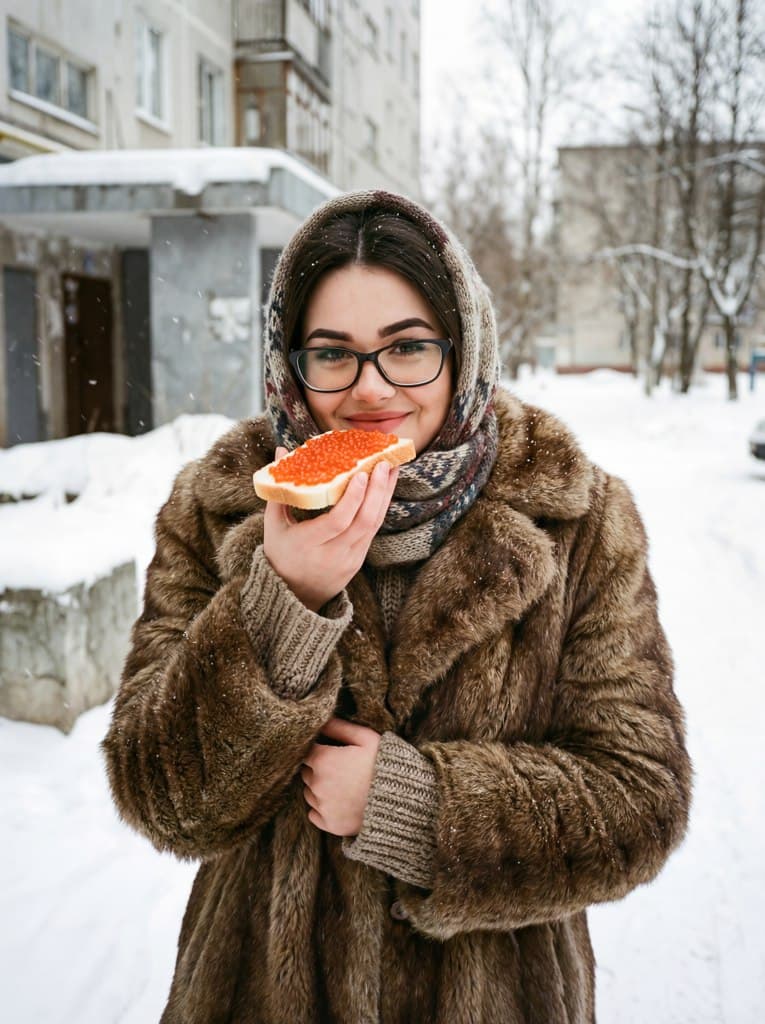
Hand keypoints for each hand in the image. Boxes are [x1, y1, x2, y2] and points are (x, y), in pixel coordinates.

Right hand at [263, 446, 398, 611]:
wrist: (294, 596)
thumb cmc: (280, 554)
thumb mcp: (273, 525)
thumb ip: (279, 489)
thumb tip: (281, 450)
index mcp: (307, 545)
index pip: (337, 521)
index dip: (352, 498)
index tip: (361, 474)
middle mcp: (332, 555)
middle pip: (362, 522)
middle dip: (376, 491)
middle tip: (383, 463)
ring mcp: (349, 560)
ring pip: (373, 526)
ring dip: (384, 496)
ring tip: (391, 469)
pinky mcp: (359, 560)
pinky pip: (373, 531)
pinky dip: (380, 507)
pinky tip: (384, 488)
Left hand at [300, 717, 381, 835]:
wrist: (402, 799)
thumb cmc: (384, 764)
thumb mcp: (365, 738)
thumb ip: (340, 727)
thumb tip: (322, 720)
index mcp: (323, 760)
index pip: (307, 753)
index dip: (320, 751)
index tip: (334, 753)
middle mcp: (317, 784)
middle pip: (307, 773)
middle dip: (318, 770)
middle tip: (340, 770)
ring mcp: (323, 806)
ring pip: (309, 793)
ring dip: (319, 789)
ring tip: (343, 786)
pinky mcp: (329, 825)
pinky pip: (314, 814)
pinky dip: (322, 809)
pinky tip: (340, 803)